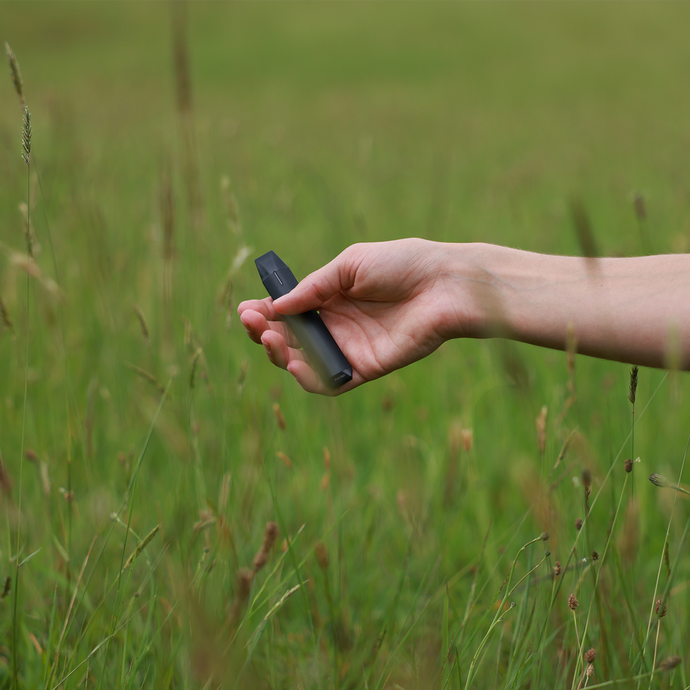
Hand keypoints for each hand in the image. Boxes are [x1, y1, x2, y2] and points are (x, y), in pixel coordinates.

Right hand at [237, 239, 479, 394]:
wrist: (444, 284)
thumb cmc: (402, 264)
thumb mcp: (349, 265)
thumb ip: (313, 288)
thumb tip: (277, 305)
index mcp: (331, 299)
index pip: (289, 312)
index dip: (265, 313)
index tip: (246, 309)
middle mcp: (336, 326)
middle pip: (291, 339)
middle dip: (264, 333)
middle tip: (252, 323)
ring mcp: (349, 348)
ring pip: (304, 362)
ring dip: (280, 354)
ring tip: (268, 338)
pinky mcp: (365, 368)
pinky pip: (330, 382)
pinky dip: (308, 378)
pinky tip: (294, 363)